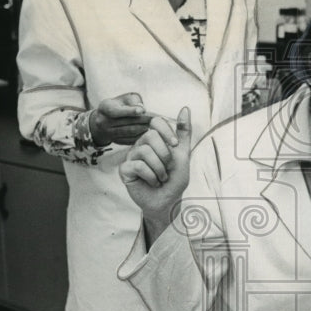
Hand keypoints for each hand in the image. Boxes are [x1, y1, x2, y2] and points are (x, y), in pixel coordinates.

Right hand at [90, 93, 152, 145]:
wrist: (103, 120)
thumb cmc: (118, 105)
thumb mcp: (122, 98)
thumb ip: (132, 100)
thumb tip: (142, 109)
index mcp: (105, 108)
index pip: (116, 111)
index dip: (130, 111)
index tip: (143, 110)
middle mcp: (104, 122)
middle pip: (126, 122)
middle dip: (143, 120)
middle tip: (157, 118)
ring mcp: (109, 133)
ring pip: (129, 132)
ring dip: (143, 128)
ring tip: (155, 125)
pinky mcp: (116, 141)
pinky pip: (130, 140)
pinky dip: (141, 136)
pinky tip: (149, 132)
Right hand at [120, 107, 191, 235]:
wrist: (168, 201)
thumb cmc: (174, 179)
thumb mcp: (183, 154)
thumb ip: (184, 132)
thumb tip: (185, 108)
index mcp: (154, 140)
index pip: (156, 122)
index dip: (167, 131)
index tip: (175, 145)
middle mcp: (141, 145)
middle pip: (150, 136)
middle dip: (165, 154)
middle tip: (167, 168)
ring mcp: (131, 157)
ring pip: (145, 151)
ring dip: (159, 169)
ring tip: (161, 178)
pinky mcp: (125, 170)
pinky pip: (138, 166)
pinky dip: (151, 176)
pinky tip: (152, 182)